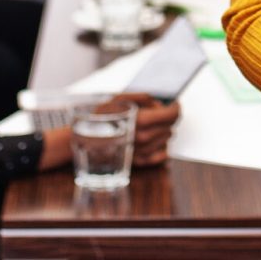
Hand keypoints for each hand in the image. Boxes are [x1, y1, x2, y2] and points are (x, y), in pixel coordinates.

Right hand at [35, 95, 182, 171]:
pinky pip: (162, 156)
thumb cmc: (101, 117)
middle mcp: (145, 138)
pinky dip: (161, 146)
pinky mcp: (140, 163)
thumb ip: (144, 97)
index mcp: (142, 120)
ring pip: (168, 139)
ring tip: (148, 125)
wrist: (84, 141)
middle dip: (167, 117)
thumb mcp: (120, 98)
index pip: (172, 115)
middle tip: (155, 112)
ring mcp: (144, 152)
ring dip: (163, 130)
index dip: (176, 107)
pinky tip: (152, 139)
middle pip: (171, 126)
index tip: (175, 104)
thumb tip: (159, 103)